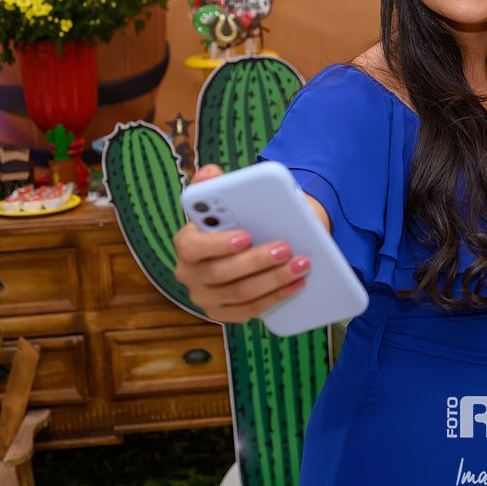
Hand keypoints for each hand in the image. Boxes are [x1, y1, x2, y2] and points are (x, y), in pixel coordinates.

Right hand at [173, 164, 310, 322]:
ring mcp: (205, 297)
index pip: (192, 246)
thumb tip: (210, 173)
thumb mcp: (226, 200)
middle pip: (223, 272)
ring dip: (273, 280)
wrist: (245, 247)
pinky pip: (249, 310)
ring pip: (240, 293)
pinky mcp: (222, 313)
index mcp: (186, 243)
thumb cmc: (235, 222)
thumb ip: (216, 184)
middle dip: (258, 260)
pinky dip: (275, 297)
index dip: (218, 243)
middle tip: (286, 248)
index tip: (246, 236)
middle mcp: (189, 273)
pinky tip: (295, 285)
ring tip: (300, 265)